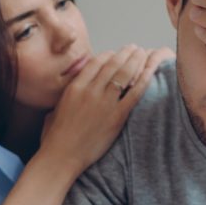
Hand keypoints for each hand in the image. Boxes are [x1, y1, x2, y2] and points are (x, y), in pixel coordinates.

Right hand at [40, 44, 171, 177]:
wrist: (61, 156)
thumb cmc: (56, 137)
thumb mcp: (56, 108)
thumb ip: (68, 96)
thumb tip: (73, 91)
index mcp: (75, 87)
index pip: (95, 62)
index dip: (109, 55)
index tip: (116, 54)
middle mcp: (90, 91)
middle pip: (112, 64)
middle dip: (126, 53)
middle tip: (134, 48)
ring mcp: (104, 103)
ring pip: (124, 74)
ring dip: (136, 61)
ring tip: (144, 54)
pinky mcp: (117, 116)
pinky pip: (134, 93)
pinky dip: (143, 80)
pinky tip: (150, 72)